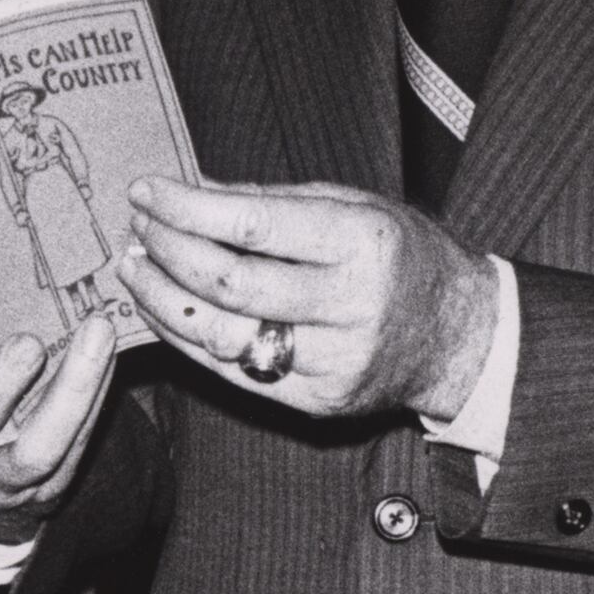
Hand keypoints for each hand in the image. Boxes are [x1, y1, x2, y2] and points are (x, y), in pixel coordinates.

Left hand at [118, 178, 495, 424]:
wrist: (458, 337)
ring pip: (222, 335)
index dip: (187, 208)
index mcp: (361, 243)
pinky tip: (165, 309)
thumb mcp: (353, 206)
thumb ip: (270, 201)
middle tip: (135, 228)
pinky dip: (188, 339)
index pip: (253, 224)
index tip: (146, 191)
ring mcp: (333, 362)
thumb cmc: (399, 258)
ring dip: (164, 299)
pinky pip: (232, 373)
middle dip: (167, 250)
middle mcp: (350, 306)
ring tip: (136, 267)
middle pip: (230, 283)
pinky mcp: (317, 402)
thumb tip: (189, 190)